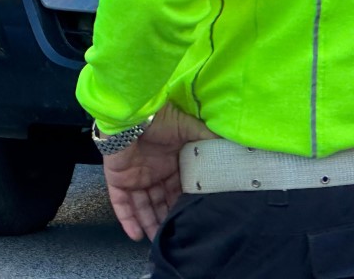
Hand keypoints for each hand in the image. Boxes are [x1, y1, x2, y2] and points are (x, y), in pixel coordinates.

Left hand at [102, 104, 217, 241]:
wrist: (132, 112)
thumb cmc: (160, 119)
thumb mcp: (190, 129)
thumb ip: (210, 140)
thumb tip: (236, 146)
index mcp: (170, 164)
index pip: (178, 191)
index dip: (183, 205)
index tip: (193, 221)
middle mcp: (152, 173)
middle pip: (160, 203)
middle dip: (167, 220)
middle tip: (177, 239)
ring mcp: (134, 177)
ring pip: (142, 207)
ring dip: (149, 224)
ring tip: (158, 242)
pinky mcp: (117, 179)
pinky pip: (120, 203)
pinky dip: (127, 219)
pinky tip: (135, 235)